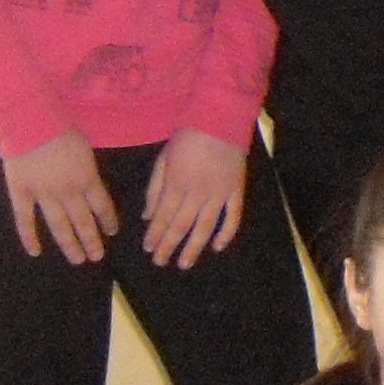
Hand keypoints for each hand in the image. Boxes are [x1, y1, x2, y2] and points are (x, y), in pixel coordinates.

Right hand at [3, 131, 118, 266]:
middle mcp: (68, 192)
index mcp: (87, 179)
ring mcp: (43, 194)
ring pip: (59, 226)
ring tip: (77, 260)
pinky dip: (29, 237)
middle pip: (83, 222)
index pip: (102, 207)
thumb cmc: (61, 130)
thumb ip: (88, 173)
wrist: (31, 121)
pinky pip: (25, 219)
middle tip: (96, 257)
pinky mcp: (20, 193)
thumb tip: (92, 189)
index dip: (108, 221)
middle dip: (92, 241)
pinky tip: (35, 252)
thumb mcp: (86, 150)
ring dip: (70, 244)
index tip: (111, 232)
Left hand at [138, 128, 249, 269]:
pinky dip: (226, 233)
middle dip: (169, 246)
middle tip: (160, 262)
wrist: (220, 121)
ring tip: (184, 263)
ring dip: (194, 247)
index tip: (148, 249)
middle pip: (181, 226)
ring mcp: (219, 194)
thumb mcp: (163, 160)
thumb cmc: (187, 138)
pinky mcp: (236, 191)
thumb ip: (155, 189)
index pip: (163, 217)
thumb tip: (147, 216)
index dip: (155, 235)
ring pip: (205, 227)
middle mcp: (197, 193)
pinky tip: (217, 247)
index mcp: (176, 184)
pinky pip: (232, 217)